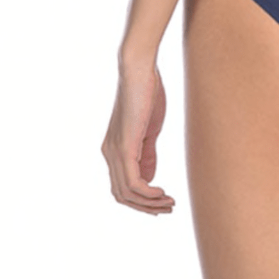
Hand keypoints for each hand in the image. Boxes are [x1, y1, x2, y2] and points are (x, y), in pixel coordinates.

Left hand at [101, 54, 175, 215]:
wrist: (140, 71)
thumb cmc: (147, 93)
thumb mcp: (149, 130)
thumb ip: (147, 154)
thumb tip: (149, 179)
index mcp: (113, 149)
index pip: (122, 186)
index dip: (141, 200)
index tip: (162, 202)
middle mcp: (109, 154)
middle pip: (121, 195)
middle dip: (146, 207)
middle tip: (169, 208)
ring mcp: (115, 151)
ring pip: (126, 193)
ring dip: (149, 203)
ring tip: (169, 203)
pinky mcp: (124, 147)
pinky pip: (133, 183)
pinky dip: (148, 193)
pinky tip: (161, 192)